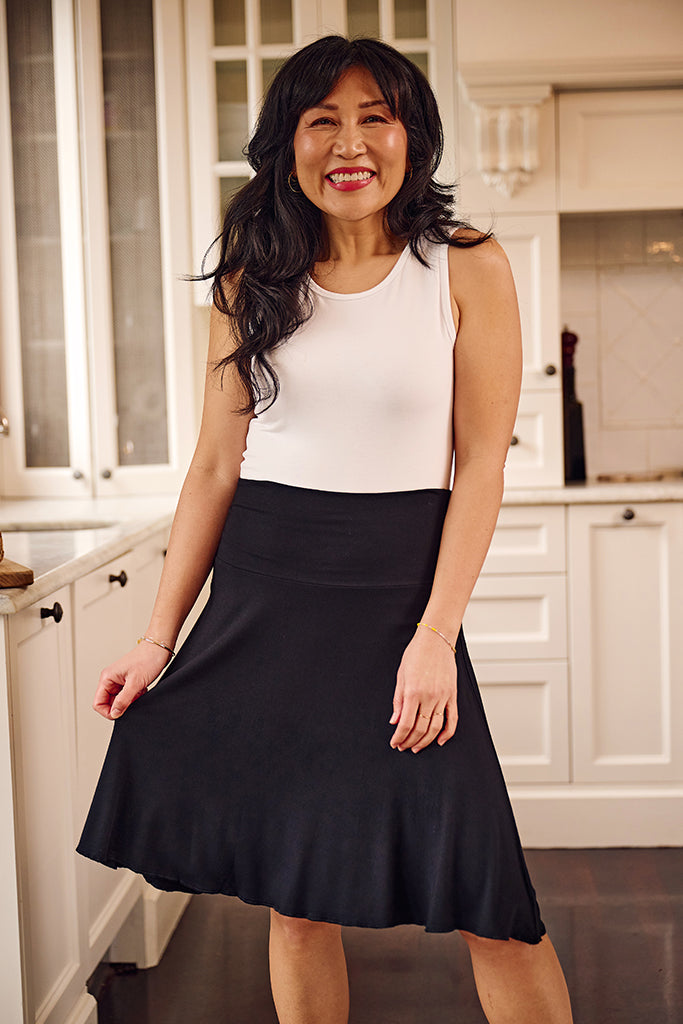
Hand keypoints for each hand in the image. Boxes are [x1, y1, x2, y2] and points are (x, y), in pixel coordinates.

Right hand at [93, 642, 171, 719]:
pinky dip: (135, 697)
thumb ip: (123, 700)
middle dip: (121, 706)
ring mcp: (120, 681)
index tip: (120, 713)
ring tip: (138, 693)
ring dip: (129, 701)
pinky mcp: (129, 681)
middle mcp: (111, 679)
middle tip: (133, 701)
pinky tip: (142, 690)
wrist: (159, 648)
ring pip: (119, 700)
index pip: (98, 703)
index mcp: (107, 678)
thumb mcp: (135, 683)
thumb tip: (114, 713)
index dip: (108, 712)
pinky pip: (127, 696)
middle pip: (108, 703)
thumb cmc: (147, 659)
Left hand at [389, 627, 457, 752]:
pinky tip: (439, 741)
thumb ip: (398, 700)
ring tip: (416, 746)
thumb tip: (395, 721)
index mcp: (413, 692)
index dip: (399, 737)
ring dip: (425, 741)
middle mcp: (429, 697)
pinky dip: (447, 733)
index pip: (405, 723)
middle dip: (409, 741)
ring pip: (435, 728)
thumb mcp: (400, 676)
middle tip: (403, 746)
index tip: (394, 742)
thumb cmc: (416, 654)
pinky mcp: (452, 695)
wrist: (436, 640)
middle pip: (420, 729)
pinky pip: (452, 719)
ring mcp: (443, 697)